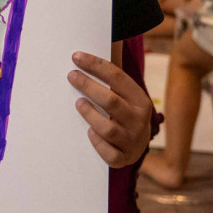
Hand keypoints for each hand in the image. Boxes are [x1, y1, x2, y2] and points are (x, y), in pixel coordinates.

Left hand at [71, 50, 152, 167]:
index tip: (76, 57)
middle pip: (111, 101)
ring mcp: (132, 141)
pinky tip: (89, 132)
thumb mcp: (125, 95)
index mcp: (140, 100)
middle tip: (71, 76)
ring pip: (108, 128)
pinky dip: (97, 143)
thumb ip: (112, 78)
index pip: (117, 77)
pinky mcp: (123, 158)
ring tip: (78, 103)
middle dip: (88, 86)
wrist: (138, 144)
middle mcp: (139, 120)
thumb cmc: (124, 112)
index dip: (95, 65)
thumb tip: (87, 53)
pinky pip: (109, 153)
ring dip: (90, 114)